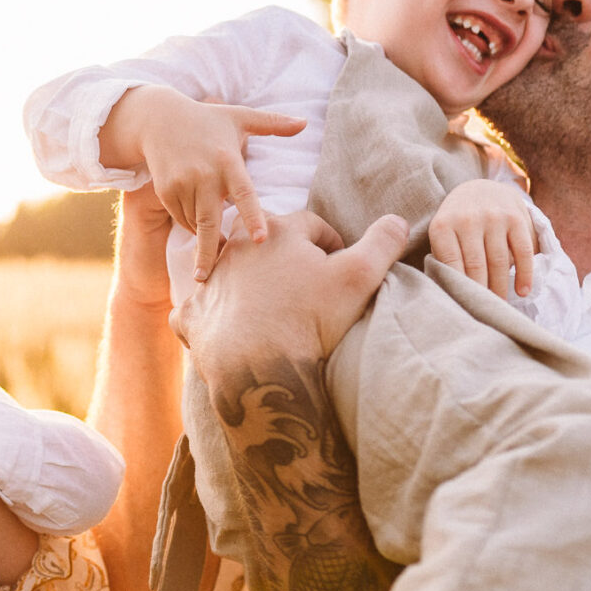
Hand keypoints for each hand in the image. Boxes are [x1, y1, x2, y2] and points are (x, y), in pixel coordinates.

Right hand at [109, 86, 303, 282]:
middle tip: (209, 278)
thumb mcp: (238, 117)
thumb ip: (272, 123)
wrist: (158, 120)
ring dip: (204, 237)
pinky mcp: (166, 192)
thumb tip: (305, 123)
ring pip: (196, 224)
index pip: (244, 194)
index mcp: (227, 161)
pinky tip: (196, 220)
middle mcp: (204, 176)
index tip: (260, 240)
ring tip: (211, 250)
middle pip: (209, 223)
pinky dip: (191, 224)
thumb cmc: (207, 120)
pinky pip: (182, 218)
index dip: (253, 217)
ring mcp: (182, 185)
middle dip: (209, 253)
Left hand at [173, 210, 409, 374]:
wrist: (258, 369)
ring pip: (227, 271)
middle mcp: (236, 248)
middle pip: (264, 242)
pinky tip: (222, 327)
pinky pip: (196, 308)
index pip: (310, 225)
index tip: (338, 263)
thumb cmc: (309, 320)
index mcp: (278, 233)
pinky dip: (208, 315)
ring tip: (268, 306)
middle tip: (303, 283)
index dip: (329, 242)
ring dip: (245, 282)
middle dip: (283, 256)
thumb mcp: (360, 277)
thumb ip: (382, 243)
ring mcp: (210, 282)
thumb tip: (398, 221)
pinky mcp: (192, 316)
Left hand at [429, 178, 535, 298]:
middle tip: (484, 314)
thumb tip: (449, 296)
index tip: (465, 309)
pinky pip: (523, 251)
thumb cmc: (457, 223)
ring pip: (499, 262)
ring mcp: (494, 217)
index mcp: (443, 226)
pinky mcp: (516, 217)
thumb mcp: (443, 234)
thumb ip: (444, 259)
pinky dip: (524, 274)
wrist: (480, 188)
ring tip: (500, 308)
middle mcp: (468, 220)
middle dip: (481, 294)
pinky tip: (522, 291)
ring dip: (501, 288)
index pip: (452, 265)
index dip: (460, 290)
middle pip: (476, 267)